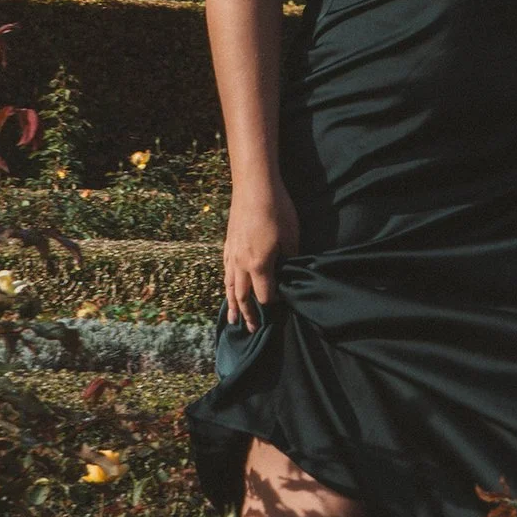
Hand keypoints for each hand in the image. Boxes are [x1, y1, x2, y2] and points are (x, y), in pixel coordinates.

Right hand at [221, 174, 300, 330]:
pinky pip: (225, 272)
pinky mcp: (227, 244)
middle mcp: (241, 264)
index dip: (274, 304)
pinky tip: (227, 288)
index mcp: (259, 265)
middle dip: (248, 314)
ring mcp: (231, 254)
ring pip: (229, 286)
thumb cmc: (277, 209)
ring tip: (232, 320)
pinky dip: (226, 285)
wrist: (254, 186)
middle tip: (250, 330)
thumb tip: (288, 273)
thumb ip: (289, 259)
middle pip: (243, 296)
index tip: (282, 305)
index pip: (265, 295)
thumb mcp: (292, 236)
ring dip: (232, 305)